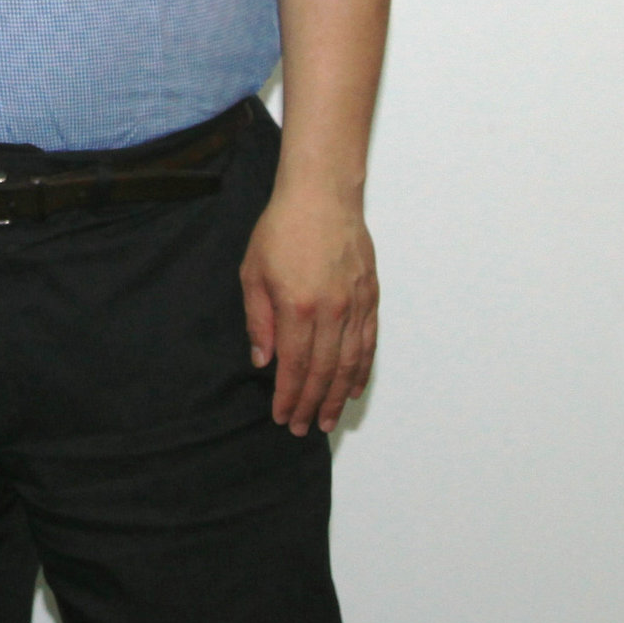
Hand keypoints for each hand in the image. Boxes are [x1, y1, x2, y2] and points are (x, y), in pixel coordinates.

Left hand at [238, 180, 378, 436]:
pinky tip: (352, 387)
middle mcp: (331, 311)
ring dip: (337, 396)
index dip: (289, 396)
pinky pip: (368, 343)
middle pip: (323, 372)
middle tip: (303, 428)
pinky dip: (361, 370)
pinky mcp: (370, 296)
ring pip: (349, 363)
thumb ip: (259, 320)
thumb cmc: (281, 229)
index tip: (282, 416)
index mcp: (298, 307)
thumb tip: (264, 361)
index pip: (296, 366)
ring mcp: (355, 305)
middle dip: (311, 405)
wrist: (321, 195)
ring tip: (327, 420)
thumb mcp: (253, 272)